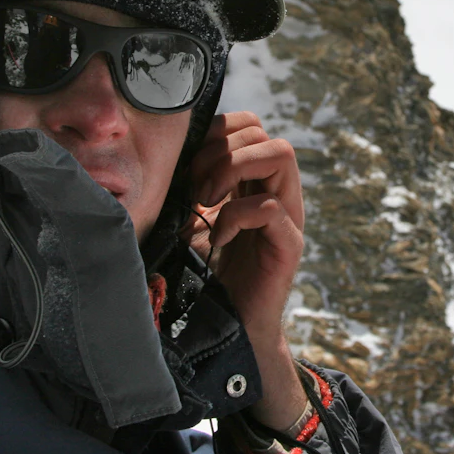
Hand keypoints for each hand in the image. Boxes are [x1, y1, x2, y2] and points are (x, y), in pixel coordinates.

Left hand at [187, 111, 306, 428]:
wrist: (229, 328)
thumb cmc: (208, 274)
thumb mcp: (194, 219)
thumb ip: (193, 188)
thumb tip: (165, 157)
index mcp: (256, 181)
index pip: (250, 126)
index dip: (219, 132)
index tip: (189, 165)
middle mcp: (278, 192)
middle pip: (265, 134)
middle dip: (221, 152)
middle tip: (196, 187)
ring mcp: (288, 217)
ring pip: (280, 154)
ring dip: (233, 170)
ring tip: (208, 201)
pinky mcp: (288, 245)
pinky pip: (271, 207)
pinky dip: (237, 215)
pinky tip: (217, 238)